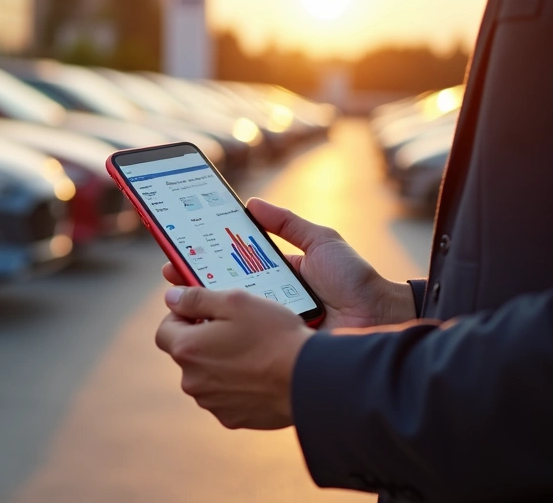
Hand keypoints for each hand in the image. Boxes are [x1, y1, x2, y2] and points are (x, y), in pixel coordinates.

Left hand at [155, 285, 312, 428]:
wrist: (309, 380)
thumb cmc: (274, 335)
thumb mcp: (235, 301)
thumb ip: (196, 297)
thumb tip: (171, 298)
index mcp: (187, 349)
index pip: (164, 330)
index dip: (181, 317)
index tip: (203, 312)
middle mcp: (192, 380)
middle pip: (187, 354)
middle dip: (204, 340)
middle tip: (235, 329)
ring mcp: (211, 402)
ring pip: (206, 376)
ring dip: (220, 363)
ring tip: (252, 351)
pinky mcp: (231, 418)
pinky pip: (225, 396)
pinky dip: (236, 385)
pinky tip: (259, 374)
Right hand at [161, 198, 414, 329]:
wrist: (381, 318)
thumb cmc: (356, 280)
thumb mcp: (321, 242)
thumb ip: (288, 223)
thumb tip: (252, 204)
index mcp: (276, 275)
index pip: (231, 264)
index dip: (205, 257)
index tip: (180, 249)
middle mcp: (269, 301)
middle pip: (224, 291)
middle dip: (194, 282)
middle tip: (171, 270)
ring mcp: (270, 327)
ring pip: (229, 318)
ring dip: (202, 310)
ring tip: (179, 298)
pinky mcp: (275, 348)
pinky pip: (245, 342)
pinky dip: (224, 337)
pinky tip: (204, 329)